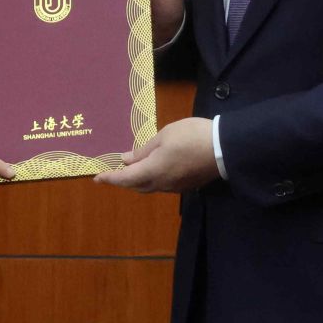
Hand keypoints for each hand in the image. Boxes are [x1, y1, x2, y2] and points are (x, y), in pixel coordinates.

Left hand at [94, 117, 216, 192]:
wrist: (224, 148)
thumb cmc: (190, 136)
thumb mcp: (164, 136)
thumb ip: (144, 150)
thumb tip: (126, 160)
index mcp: (153, 171)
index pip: (125, 179)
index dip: (110, 178)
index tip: (97, 178)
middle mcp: (162, 184)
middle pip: (137, 186)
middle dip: (124, 180)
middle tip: (114, 172)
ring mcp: (176, 186)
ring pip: (150, 186)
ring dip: (139, 180)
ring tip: (132, 168)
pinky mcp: (187, 185)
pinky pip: (163, 184)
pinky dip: (152, 178)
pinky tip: (155, 168)